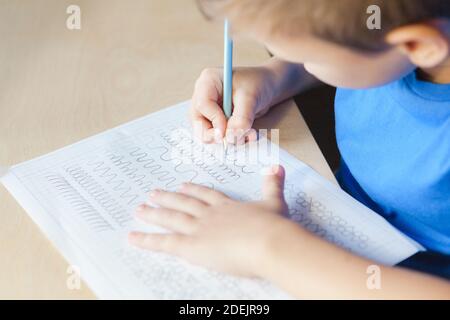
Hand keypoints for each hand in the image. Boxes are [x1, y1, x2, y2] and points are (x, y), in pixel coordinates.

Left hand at [128, 166, 291, 276]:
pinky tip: (132, 238)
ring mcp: (199, 228)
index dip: (194, 190)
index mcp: (227, 206)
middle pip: (184, 204)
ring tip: (139, 209)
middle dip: (167, 199)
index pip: (207, 195)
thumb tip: (278, 166)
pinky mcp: (192, 246)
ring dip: (154, 214)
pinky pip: (165, 243)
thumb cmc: (274, 225)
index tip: (183, 185)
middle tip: (152, 194)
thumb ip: (273, 184)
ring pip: (171, 219)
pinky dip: (147, 240)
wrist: (268, 241)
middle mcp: (210, 214)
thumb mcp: (275, 202)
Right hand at [190, 66, 275, 144]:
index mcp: (208, 81)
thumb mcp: (251, 98)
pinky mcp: (216, 121)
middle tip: (232, 139)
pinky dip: (233, 139)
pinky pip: (218, 135)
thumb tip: (232, 137)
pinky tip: (248, 135)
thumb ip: (241, 118)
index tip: (227, 131)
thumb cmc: (258, 83)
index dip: (214, 120)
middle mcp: (204, 96)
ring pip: (206, 132)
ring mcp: (209, 109)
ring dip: (227, 138)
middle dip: (215, 134)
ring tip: (248, 134)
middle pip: (198, 121)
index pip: (202, 105)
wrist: (268, 87)